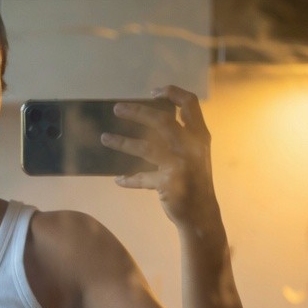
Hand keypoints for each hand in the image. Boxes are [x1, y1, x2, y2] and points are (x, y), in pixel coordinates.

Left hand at [101, 85, 216, 229]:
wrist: (202, 214)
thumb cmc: (195, 182)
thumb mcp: (196, 154)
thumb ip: (181, 137)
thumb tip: (153, 119)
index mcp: (200, 136)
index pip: (190, 103)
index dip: (172, 92)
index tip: (152, 92)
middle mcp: (192, 146)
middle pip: (161, 120)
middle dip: (137, 112)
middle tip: (117, 108)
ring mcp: (180, 164)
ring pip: (145, 147)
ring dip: (122, 142)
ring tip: (104, 138)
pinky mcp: (168, 183)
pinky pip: (142, 178)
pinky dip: (129, 179)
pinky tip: (118, 180)